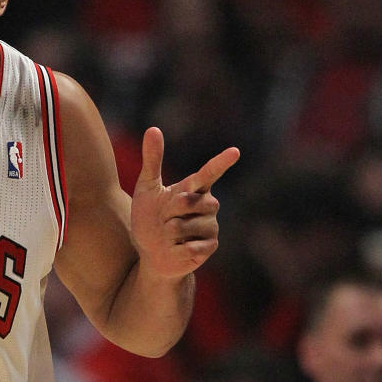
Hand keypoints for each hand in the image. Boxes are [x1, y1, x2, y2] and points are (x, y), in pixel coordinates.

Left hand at [129, 127, 238, 279]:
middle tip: (164, 221)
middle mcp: (207, 205)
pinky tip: (175, 249)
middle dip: (168, 212)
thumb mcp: (147, 189)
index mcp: (194, 189)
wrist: (151, 253)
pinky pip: (192, 246)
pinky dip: (175, 249)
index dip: (221, 163)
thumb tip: (153, 129)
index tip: (234, 151)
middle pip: (188, 202)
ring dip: (168, 233)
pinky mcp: (210, 246)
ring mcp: (211, 226)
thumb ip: (152, 160)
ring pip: (185, 226)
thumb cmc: (150, 219)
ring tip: (169, 236)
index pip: (209, 173)